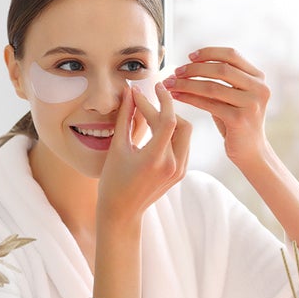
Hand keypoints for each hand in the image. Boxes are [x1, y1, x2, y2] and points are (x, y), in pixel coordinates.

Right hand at [97, 78, 191, 226]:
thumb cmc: (113, 179)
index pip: (169, 120)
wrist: (122, 211)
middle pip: (182, 124)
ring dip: (172, 120)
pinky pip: (184, 145)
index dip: (162, 99)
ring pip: (186, 133)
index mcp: (155, 159)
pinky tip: (158, 128)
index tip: (154, 86)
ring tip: (152, 113)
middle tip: (149, 100)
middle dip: (166, 108)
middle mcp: (173, 165)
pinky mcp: (181, 173)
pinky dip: (173, 133)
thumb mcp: (117, 146)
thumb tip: (130, 91)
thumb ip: (126, 117)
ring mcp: (180, 171)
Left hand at [166, 46, 272, 164]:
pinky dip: (189, 98)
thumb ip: (223, 79)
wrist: (250, 152)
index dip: (209, 53)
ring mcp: (251, 105)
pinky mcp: (239, 120)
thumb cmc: (237, 122)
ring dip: (187, 83)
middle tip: (176, 71)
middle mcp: (259, 89)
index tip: (189, 57)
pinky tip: (176, 96)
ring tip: (170, 83)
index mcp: (258, 78)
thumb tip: (192, 62)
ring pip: (212, 86)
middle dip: (195, 68)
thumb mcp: (234, 96)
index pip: (231, 55)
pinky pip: (208, 104)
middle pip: (221, 69)